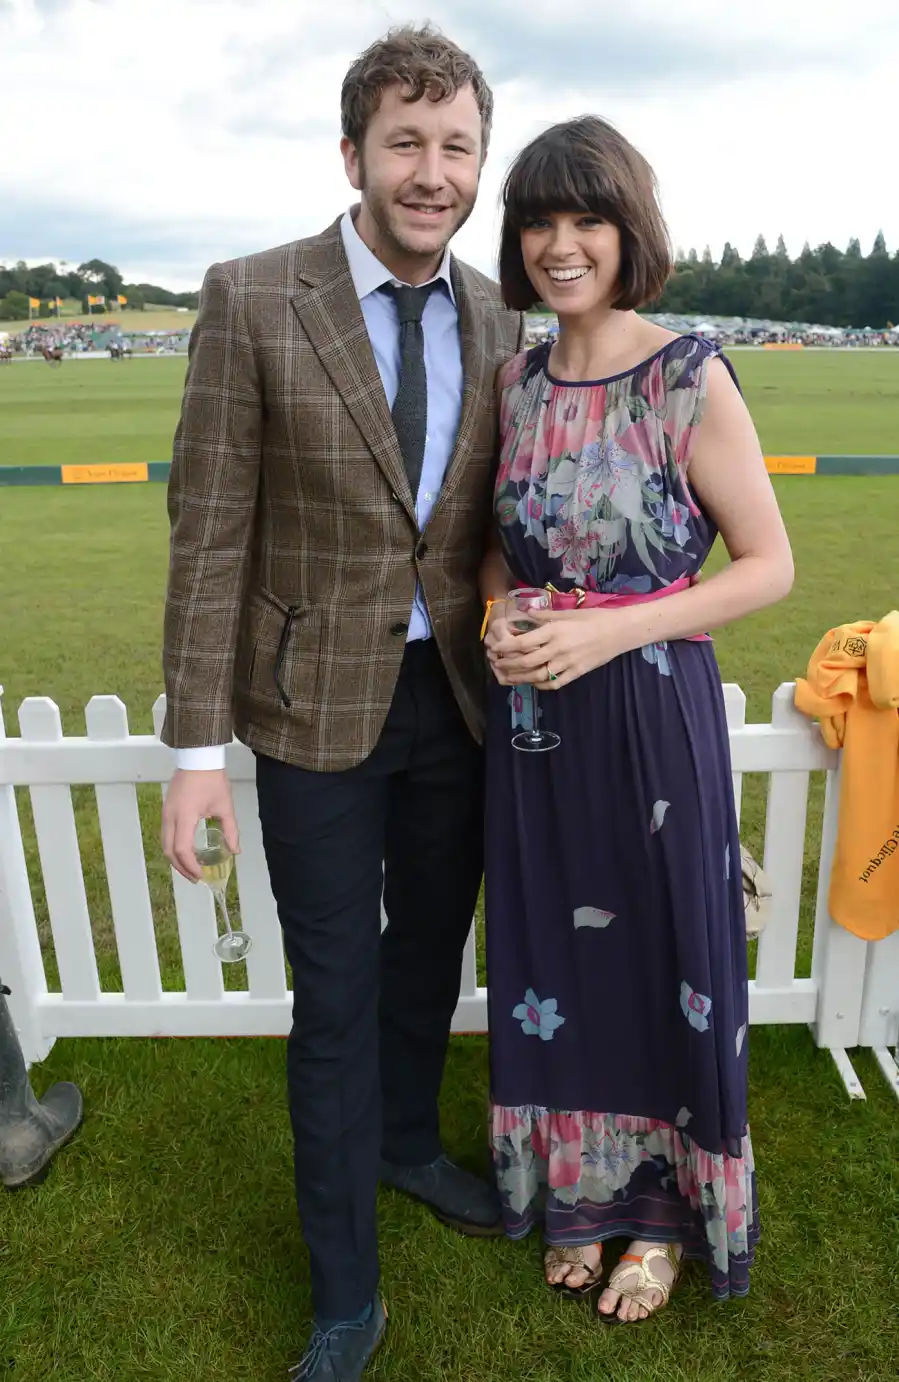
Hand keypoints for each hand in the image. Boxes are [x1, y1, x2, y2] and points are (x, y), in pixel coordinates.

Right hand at [161, 769, 239, 881]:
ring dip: (175, 859)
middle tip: (195, 878)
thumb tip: (235, 850)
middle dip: (181, 868)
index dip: (190, 865)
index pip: (182, 849)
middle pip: (169, 850)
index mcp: (184, 816)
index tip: (201, 874)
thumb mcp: (225, 806)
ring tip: (191, 868)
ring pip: (165, 843)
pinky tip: (186, 852)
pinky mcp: (166, 809)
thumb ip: (230, 830)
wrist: (198, 757)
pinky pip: (166, 834)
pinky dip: (173, 848)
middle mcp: (170, 817)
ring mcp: (165, 813)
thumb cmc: (212, 780)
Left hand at [485, 608, 630, 689]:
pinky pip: (553, 683)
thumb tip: (524, 613)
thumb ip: (543, 615)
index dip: (506, 648)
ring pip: (536, 676)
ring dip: (519, 678)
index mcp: (553, 631)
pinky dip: (539, 685)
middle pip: (525, 662)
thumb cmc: (592, 618)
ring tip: (507, 677)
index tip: (496, 648)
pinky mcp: (575, 673)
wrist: (618, 632)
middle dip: (507, 665)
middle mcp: (557, 648)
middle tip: (496, 664)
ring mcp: (566, 663)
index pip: (522, 643)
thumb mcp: (566, 613)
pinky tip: (532, 682)